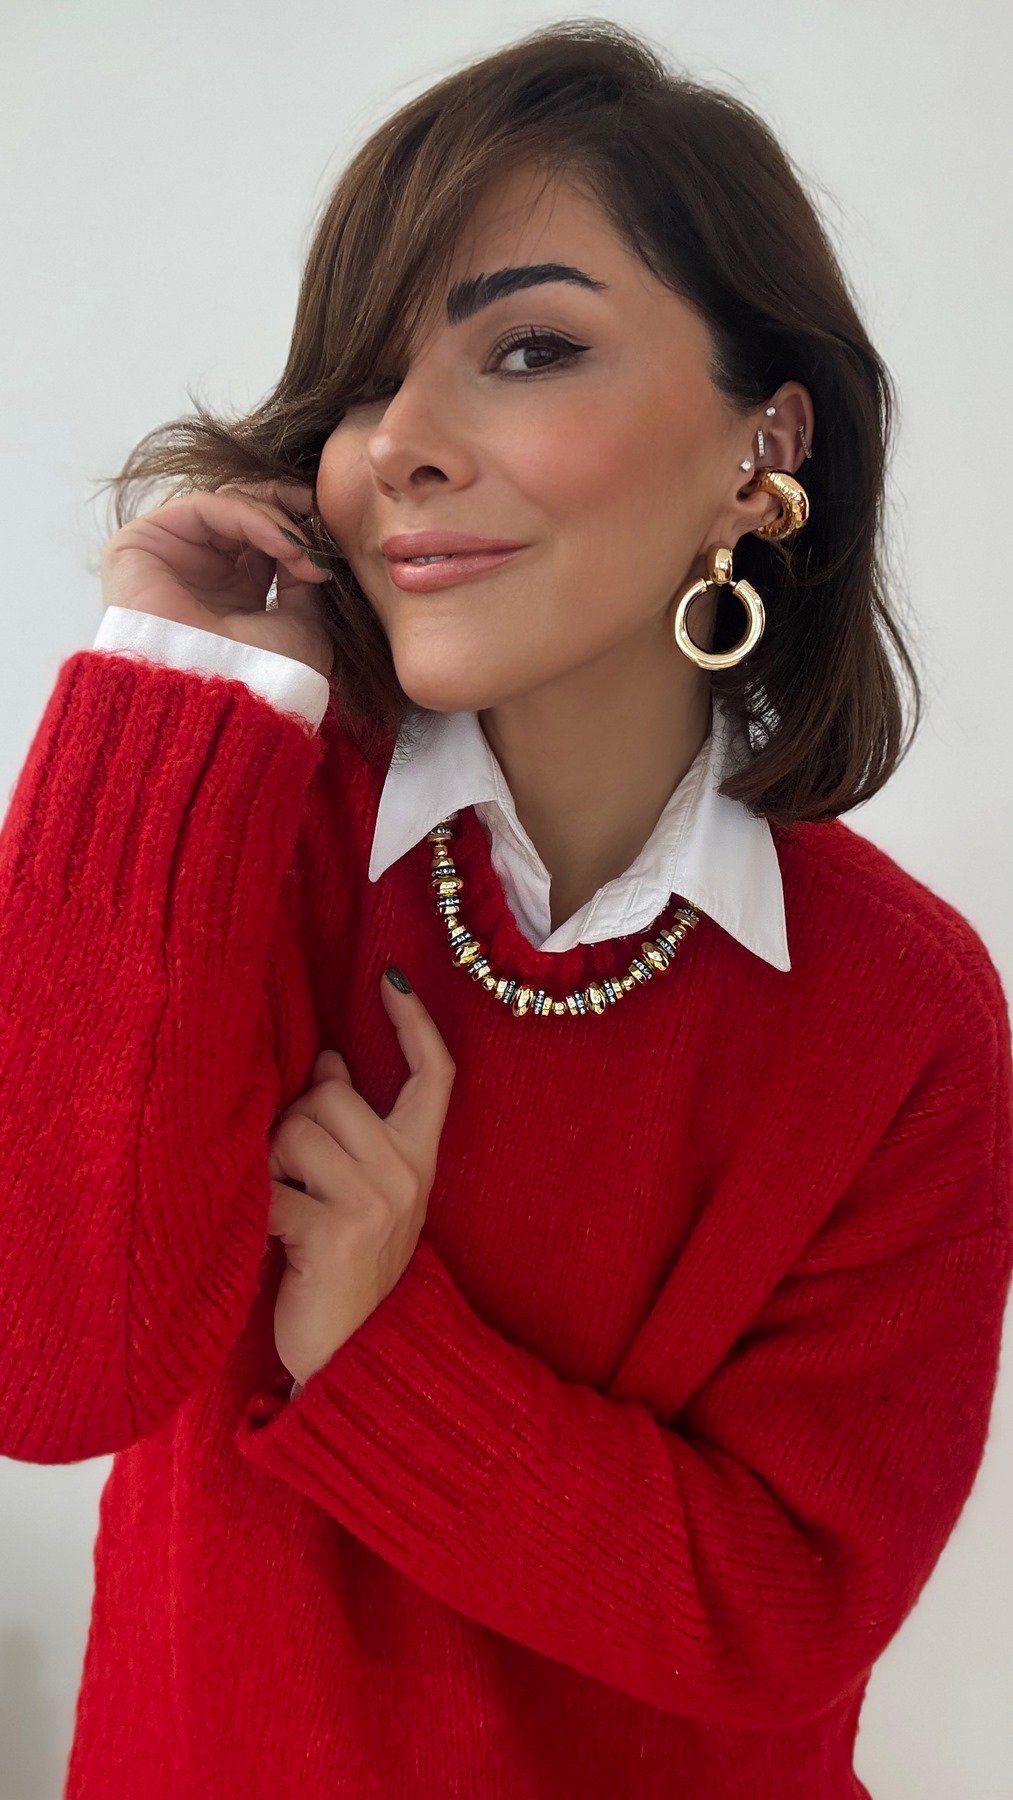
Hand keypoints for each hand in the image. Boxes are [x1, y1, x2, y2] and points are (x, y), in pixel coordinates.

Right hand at [100, 477, 335, 676]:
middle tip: (316, 511)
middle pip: (241, 513)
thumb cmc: (264, 676)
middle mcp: (199, 574)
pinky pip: (202, 508)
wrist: (222, 702)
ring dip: (272, 518)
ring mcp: (169, 557)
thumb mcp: (303, 624)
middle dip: (283, 507)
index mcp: (233, 595)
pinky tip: (281, 541)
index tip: (328, 523)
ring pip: (225, 506)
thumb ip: (301, 575)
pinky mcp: (139, 545)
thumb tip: (307, 541)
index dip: (293, 524)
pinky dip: (247, 515)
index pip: (260, 537)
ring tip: (301, 549)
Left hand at [265, 970, 456, 1388]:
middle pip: (332, 1097)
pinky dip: (255, 1212)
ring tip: (283, 1211)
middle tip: (293, 1178)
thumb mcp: (366, 1194)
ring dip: (270, 1168)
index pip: (434, 1076)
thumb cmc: (347, 1269)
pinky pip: (269, 1189)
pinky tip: (269, 1242)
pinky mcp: (334, 1232)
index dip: (414, 1023)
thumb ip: (354, 1131)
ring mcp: (375, 1204)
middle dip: (293, 1126)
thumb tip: (329, 1062)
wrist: (352, 1359)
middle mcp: (407, 1175)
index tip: (391, 979)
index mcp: (419, 1159)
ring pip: (295, 1134)